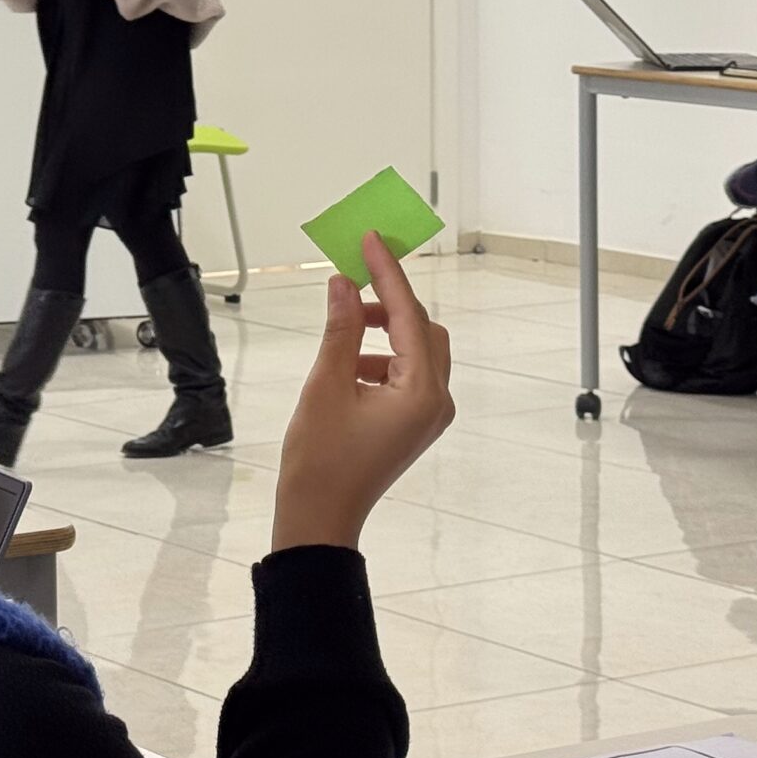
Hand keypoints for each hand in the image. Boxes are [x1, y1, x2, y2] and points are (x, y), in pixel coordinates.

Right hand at [270, 235, 454, 553]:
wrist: (320, 517)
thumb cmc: (321, 461)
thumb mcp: (326, 386)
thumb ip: (340, 330)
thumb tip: (344, 284)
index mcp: (421, 392)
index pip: (408, 316)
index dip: (387, 274)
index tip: (371, 240)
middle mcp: (436, 401)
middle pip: (423, 329)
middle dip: (387, 303)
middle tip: (349, 282)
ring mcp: (428, 414)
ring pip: (417, 350)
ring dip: (383, 329)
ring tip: (341, 327)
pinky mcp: (413, 423)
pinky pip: (408, 373)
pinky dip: (381, 356)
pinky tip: (348, 363)